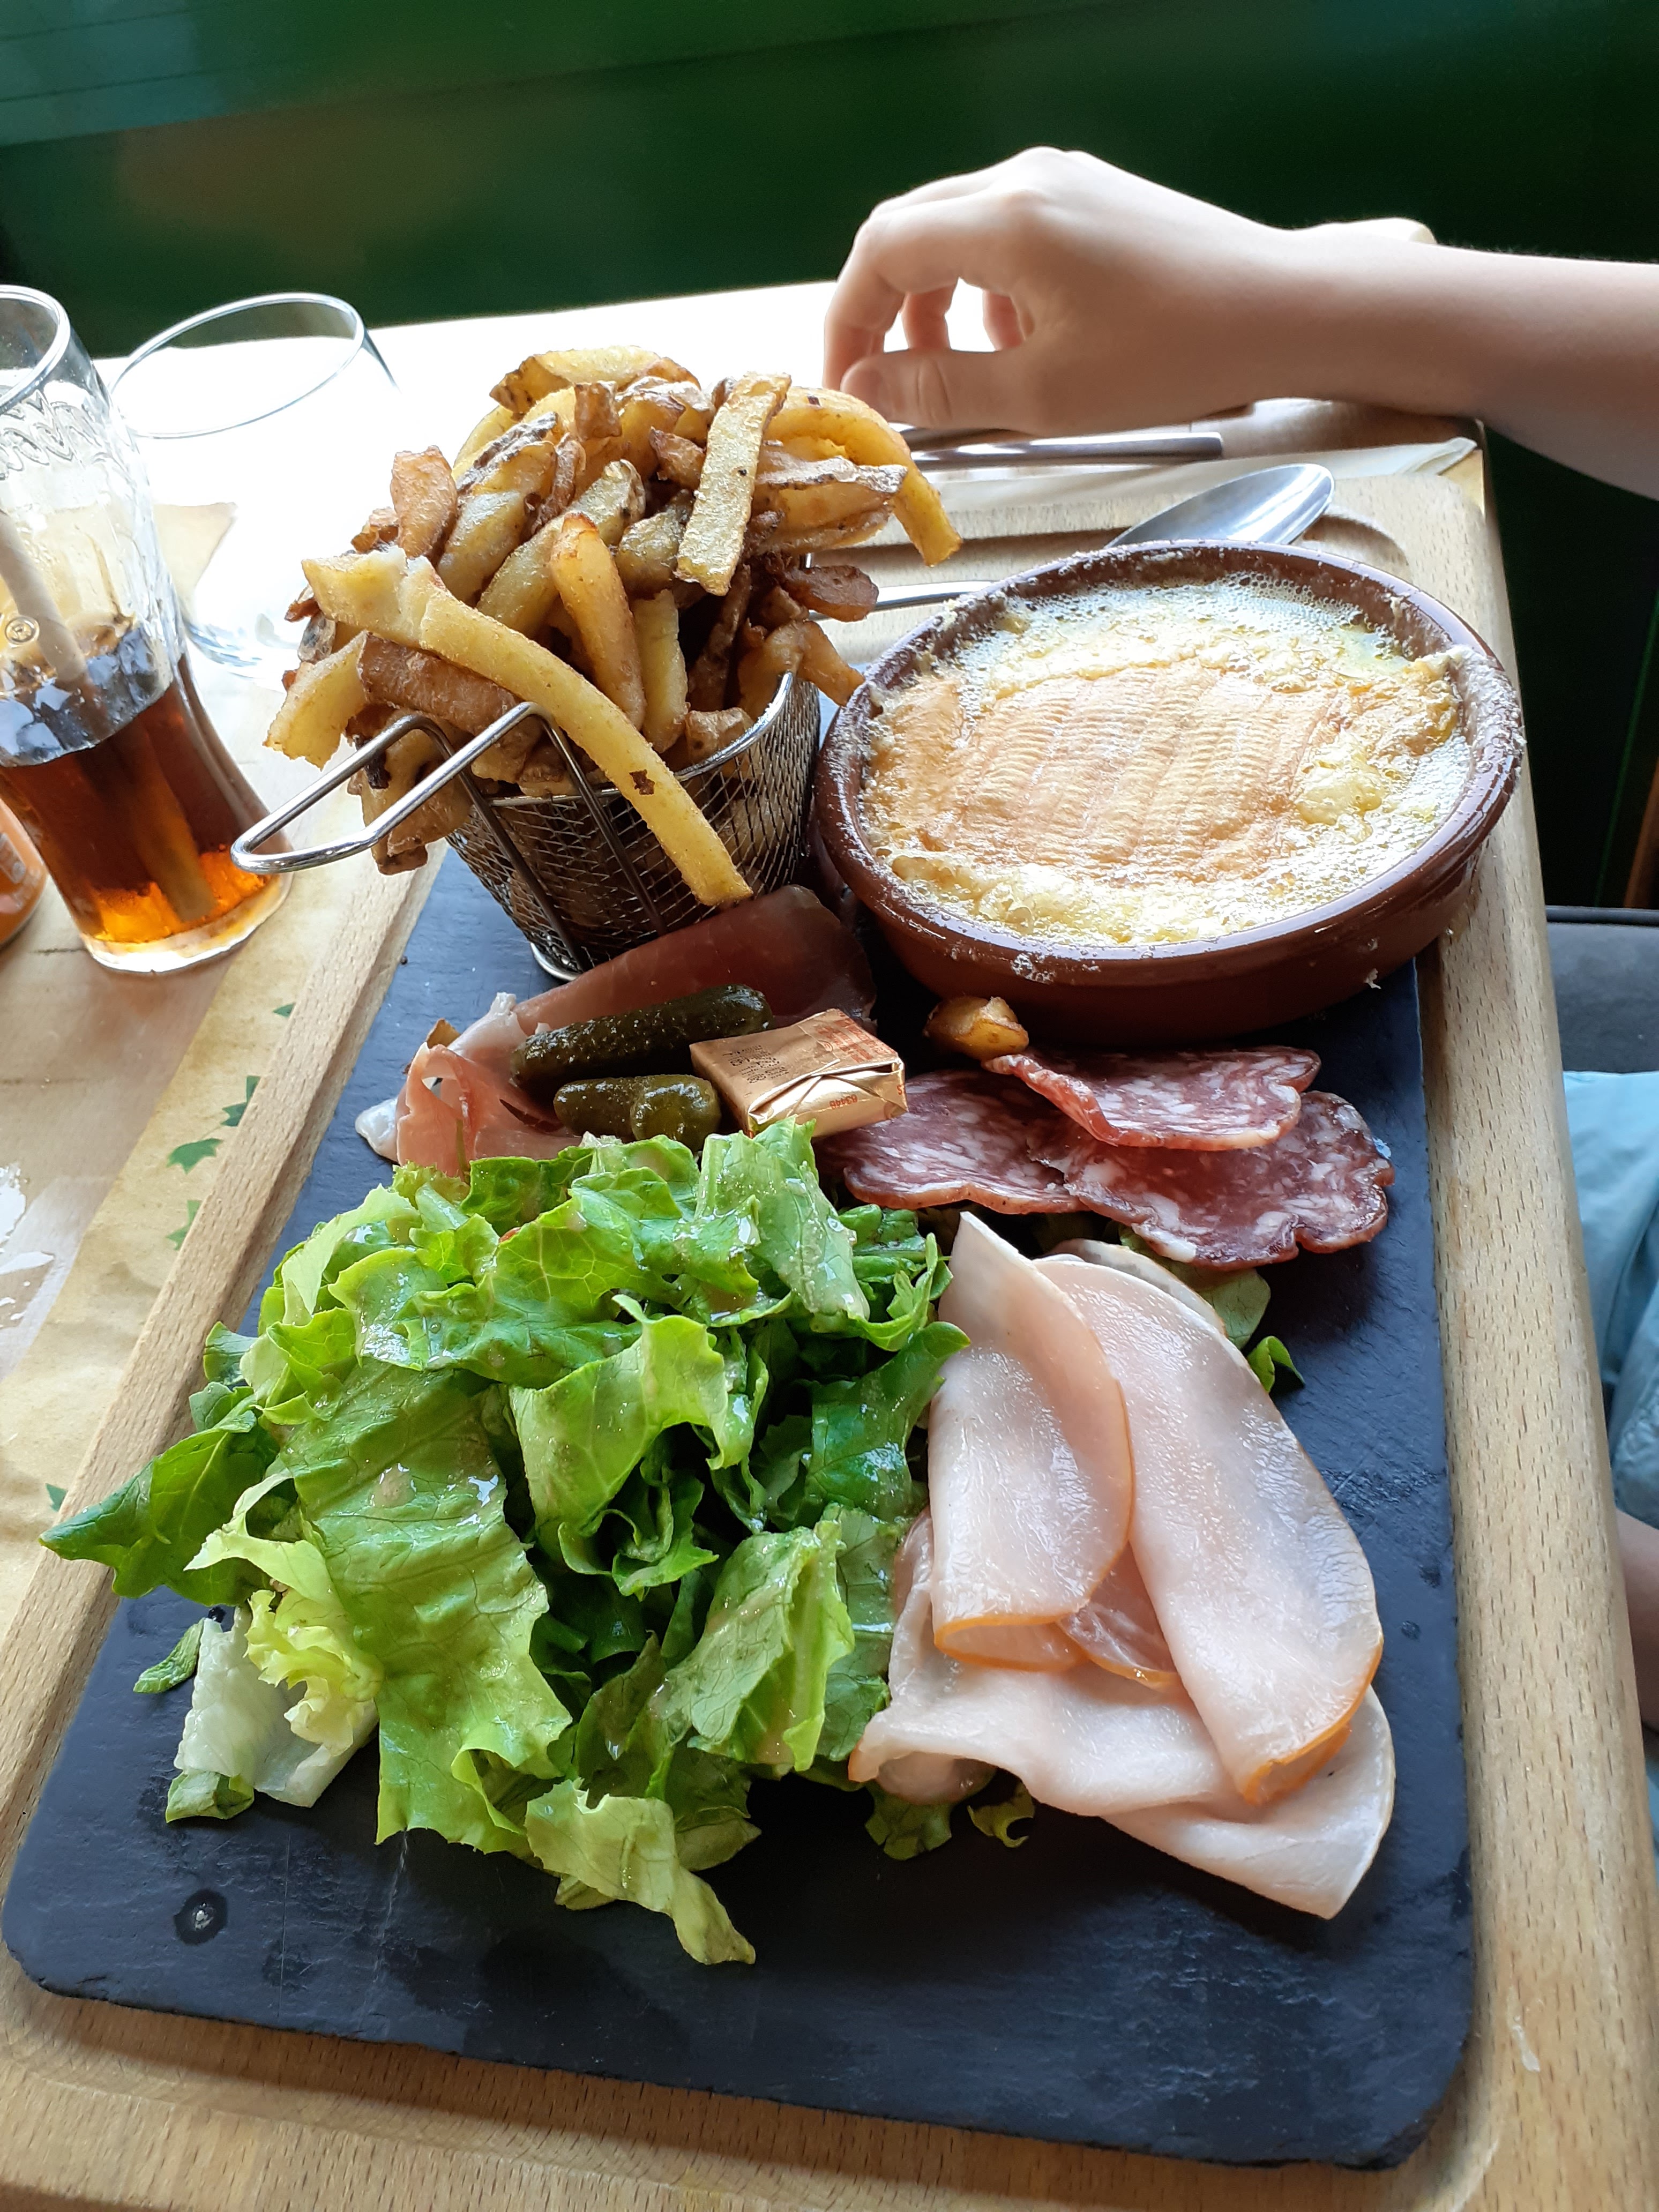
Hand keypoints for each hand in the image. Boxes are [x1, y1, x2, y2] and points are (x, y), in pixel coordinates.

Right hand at [823, 148, 1309, 433]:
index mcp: (1004, 220)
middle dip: (885, 312)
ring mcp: (1064, 181)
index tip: (847, 382)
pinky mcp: (1095, 198)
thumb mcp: (1042, 395)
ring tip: (960, 376)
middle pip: (913, 232)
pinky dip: (989, 291)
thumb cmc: (1173, 356)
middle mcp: (1026, 179)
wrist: (1283, 311)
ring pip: (960, 233)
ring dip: (939, 305)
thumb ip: (943, 390)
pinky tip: (1020, 347)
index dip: (848, 321)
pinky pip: (1010, 234)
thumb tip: (870, 387)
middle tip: (886, 382)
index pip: (881, 252)